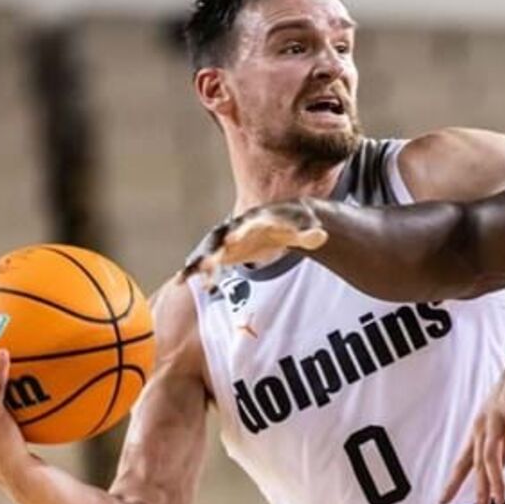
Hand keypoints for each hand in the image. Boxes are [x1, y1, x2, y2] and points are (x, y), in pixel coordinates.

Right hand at [183, 201, 327, 287]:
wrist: (276, 222)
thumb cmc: (289, 227)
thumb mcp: (302, 230)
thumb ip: (310, 235)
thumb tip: (322, 236)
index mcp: (254, 221)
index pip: (246, 226)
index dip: (240, 231)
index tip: (234, 239)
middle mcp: (235, 228)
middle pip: (221, 237)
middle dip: (212, 248)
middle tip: (204, 261)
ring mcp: (225, 240)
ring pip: (207, 250)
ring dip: (197, 262)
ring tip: (186, 276)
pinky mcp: (221, 252)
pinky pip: (204, 261)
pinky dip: (193, 270)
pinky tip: (182, 282)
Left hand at [439, 348, 504, 503]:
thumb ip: (503, 444)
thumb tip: (500, 467)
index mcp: (479, 428)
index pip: (463, 461)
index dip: (453, 482)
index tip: (442, 501)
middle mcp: (484, 424)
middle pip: (477, 463)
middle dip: (477, 489)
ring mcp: (498, 416)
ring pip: (492, 454)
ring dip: (495, 478)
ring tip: (499, 499)